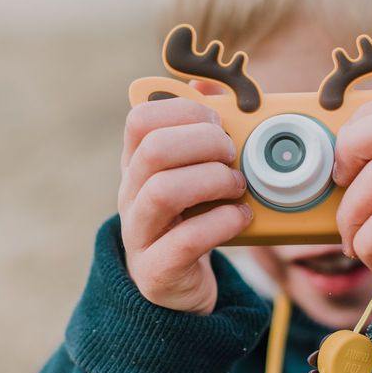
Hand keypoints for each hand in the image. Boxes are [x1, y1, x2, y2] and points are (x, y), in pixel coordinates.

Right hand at [119, 97, 252, 314]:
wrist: (177, 289)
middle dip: (204, 144)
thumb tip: (204, 83)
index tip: (216, 123)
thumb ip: (198, 129)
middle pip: (154, 150)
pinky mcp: (157, 271)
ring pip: (163, 192)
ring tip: (238, 187)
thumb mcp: (192, 172)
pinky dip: (222, 223)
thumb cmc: (191, 219)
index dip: (184, 112)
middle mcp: (130, 195)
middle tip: (233, 156)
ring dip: (213, 181)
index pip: (139, 119)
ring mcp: (139, 234)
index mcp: (136, 164)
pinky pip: (184, 241)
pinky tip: (240, 217)